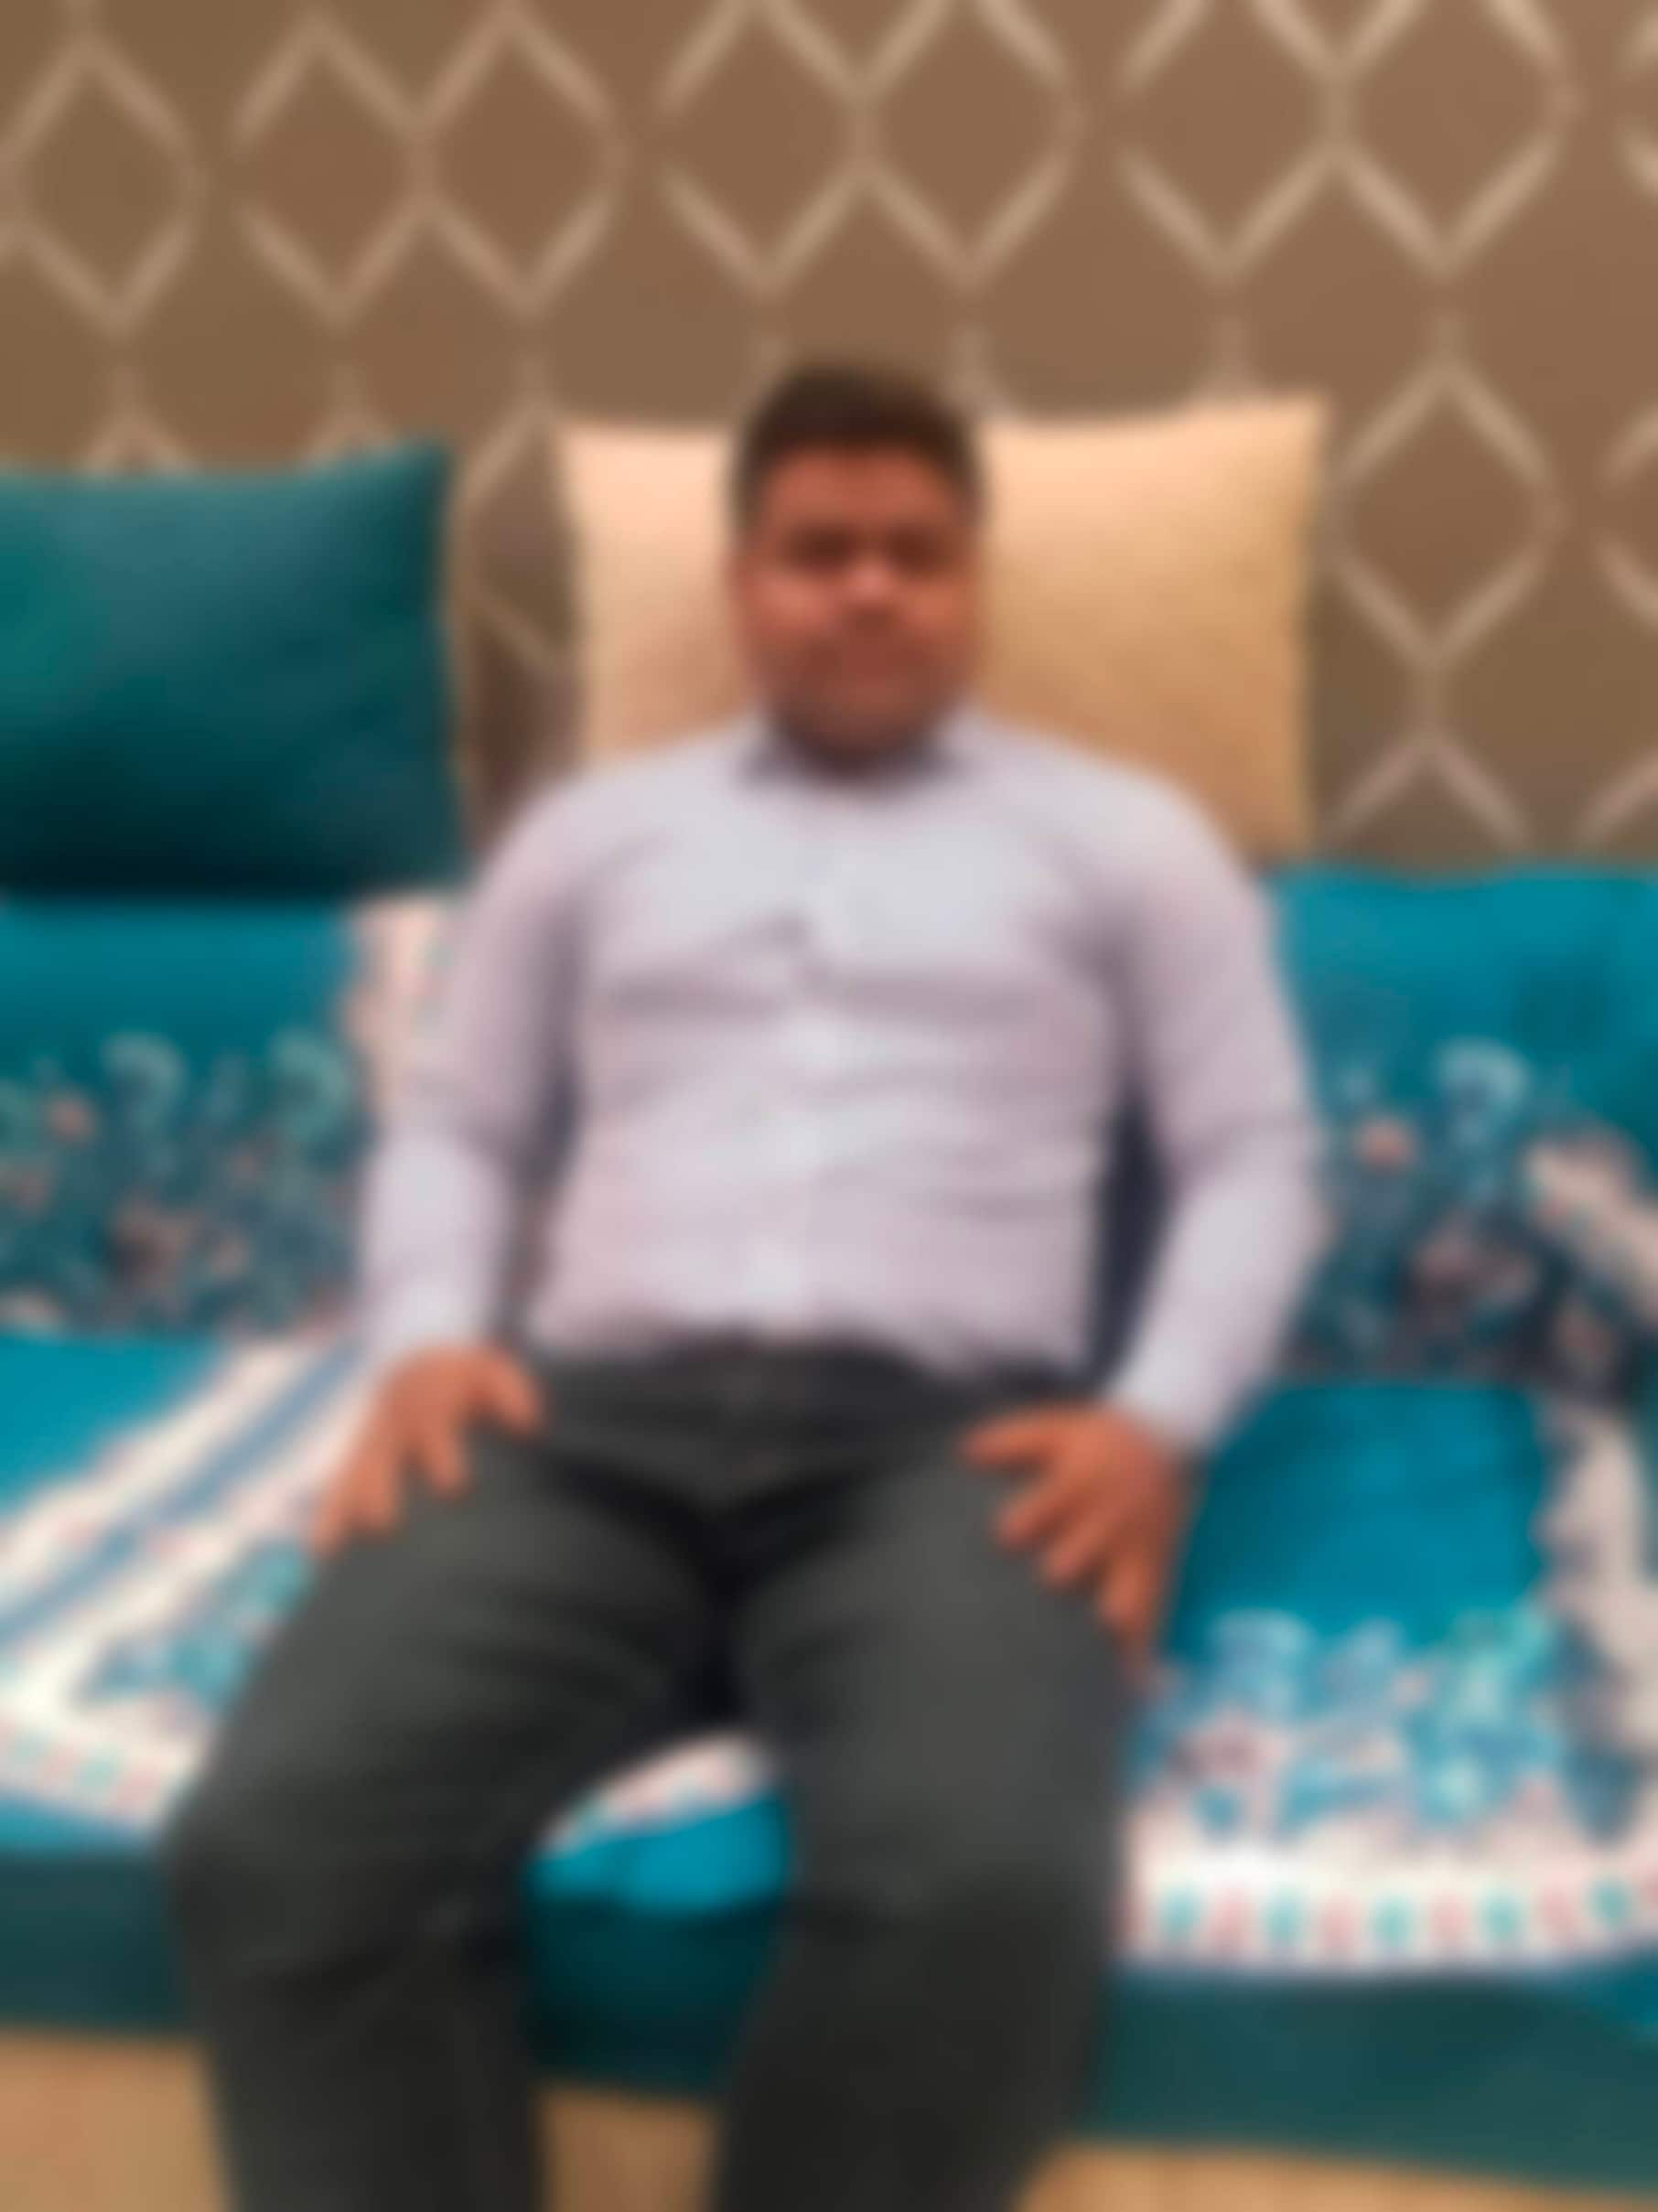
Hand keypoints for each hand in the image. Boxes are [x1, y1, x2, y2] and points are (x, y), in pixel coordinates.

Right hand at [309, 1345, 541, 1555]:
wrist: (419, 1367)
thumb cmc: (468, 1383)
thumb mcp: (493, 1374)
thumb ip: (512, 1394)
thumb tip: (528, 1424)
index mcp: (428, 1403)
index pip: (432, 1427)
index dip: (441, 1455)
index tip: (452, 1487)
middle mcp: (393, 1427)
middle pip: (382, 1457)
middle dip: (381, 1489)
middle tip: (383, 1525)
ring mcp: (370, 1445)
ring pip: (352, 1475)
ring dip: (343, 1507)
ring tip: (330, 1547)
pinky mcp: (357, 1463)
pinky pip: (337, 1489)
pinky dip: (328, 1517)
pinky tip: (320, 1552)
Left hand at [961, 1401, 1191, 1668]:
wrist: (1164, 1436)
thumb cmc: (1093, 1439)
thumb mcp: (1053, 1428)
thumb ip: (1009, 1442)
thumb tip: (963, 1452)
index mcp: (1080, 1484)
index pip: (1053, 1503)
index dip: (1029, 1520)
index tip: (1006, 1536)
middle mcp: (1108, 1520)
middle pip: (1086, 1549)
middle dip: (1066, 1571)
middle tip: (1050, 1589)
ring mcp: (1134, 1548)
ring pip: (1126, 1589)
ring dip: (1111, 1620)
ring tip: (1095, 1663)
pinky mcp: (1155, 1569)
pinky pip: (1154, 1612)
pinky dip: (1143, 1649)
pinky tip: (1132, 1686)